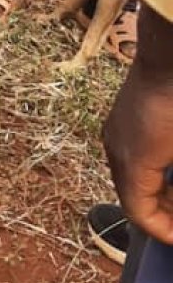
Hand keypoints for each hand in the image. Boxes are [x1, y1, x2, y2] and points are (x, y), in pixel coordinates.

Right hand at [103, 4, 172, 244]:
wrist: (171, 50)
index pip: (141, 214)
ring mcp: (116, 131)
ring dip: (156, 194)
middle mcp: (116, 150)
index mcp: (134, 162)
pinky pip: (132, 158)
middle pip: (133, 198)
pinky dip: (151, 173)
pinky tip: (171, 171)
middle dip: (161, 215)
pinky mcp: (122, 117)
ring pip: (131, 178)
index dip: (163, 231)